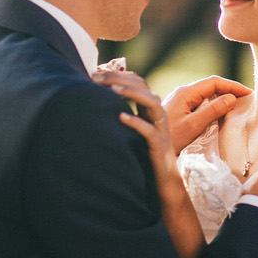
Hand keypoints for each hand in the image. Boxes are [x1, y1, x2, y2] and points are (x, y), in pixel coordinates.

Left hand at [94, 68, 203, 257]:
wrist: (163, 184)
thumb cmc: (144, 158)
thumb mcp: (131, 133)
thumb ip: (120, 116)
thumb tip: (93, 104)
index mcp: (149, 110)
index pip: (137, 81)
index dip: (117, 73)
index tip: (95, 73)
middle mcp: (157, 115)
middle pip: (143, 86)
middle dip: (119, 78)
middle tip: (96, 77)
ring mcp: (160, 130)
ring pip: (151, 102)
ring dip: (130, 94)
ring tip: (110, 90)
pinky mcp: (160, 146)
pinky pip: (149, 131)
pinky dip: (135, 122)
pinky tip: (120, 118)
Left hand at [162, 75, 250, 153]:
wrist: (146, 149)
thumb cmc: (169, 139)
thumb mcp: (193, 126)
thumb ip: (212, 111)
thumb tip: (231, 98)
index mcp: (186, 93)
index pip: (214, 82)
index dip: (232, 86)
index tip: (248, 93)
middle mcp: (183, 94)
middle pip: (210, 87)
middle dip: (229, 91)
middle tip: (246, 99)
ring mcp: (180, 102)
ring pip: (205, 96)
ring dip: (221, 99)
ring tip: (237, 106)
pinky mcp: (179, 112)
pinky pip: (200, 104)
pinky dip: (213, 106)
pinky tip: (220, 115)